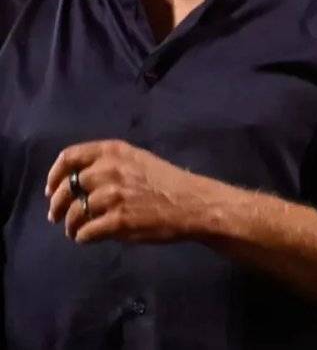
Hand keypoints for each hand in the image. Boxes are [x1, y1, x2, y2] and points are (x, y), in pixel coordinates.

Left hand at [45, 140, 205, 244]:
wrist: (192, 203)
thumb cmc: (166, 182)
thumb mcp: (138, 160)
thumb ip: (109, 164)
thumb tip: (76, 182)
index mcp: (114, 152)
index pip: (69, 157)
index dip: (54, 175)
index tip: (51, 189)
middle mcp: (109, 170)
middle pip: (67, 188)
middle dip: (58, 205)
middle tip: (57, 216)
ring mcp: (113, 196)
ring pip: (74, 213)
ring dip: (71, 225)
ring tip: (75, 230)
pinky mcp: (117, 221)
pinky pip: (86, 232)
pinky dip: (83, 237)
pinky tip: (89, 238)